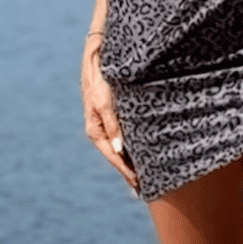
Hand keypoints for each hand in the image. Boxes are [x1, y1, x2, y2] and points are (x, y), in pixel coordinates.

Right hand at [80, 37, 138, 191]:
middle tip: (147, 190)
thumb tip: (118, 150)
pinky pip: (123, 137)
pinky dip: (132, 148)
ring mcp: (106, 123)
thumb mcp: (105, 100)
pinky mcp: (112, 115)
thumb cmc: (101, 76)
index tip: (140, 186)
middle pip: (117, 157)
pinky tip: (143, 153)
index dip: (127, 173)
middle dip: (130, 173)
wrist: (99, 53)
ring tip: (147, 177)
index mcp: (95, 129)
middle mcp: (100, 129)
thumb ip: (113, 124)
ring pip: (120, 148)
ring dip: (132, 162)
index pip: (114, 158)